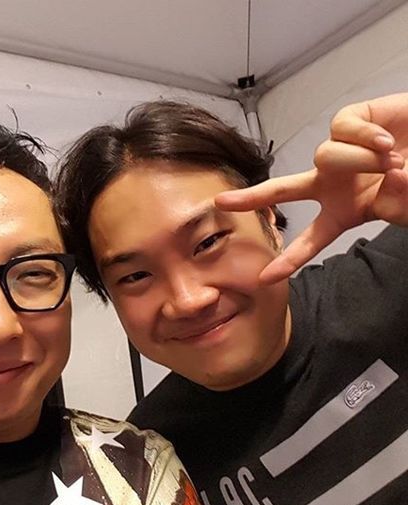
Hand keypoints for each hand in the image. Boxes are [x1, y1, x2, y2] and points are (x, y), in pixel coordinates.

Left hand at [215, 93, 407, 282]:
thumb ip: (400, 204)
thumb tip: (393, 180)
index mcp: (343, 211)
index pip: (311, 240)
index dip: (290, 260)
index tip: (264, 280)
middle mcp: (332, 183)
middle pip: (281, 191)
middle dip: (251, 197)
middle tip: (220, 204)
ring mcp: (338, 153)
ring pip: (324, 157)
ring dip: (359, 162)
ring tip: (391, 162)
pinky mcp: (349, 121)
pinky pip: (341, 129)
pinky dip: (366, 136)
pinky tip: (388, 141)